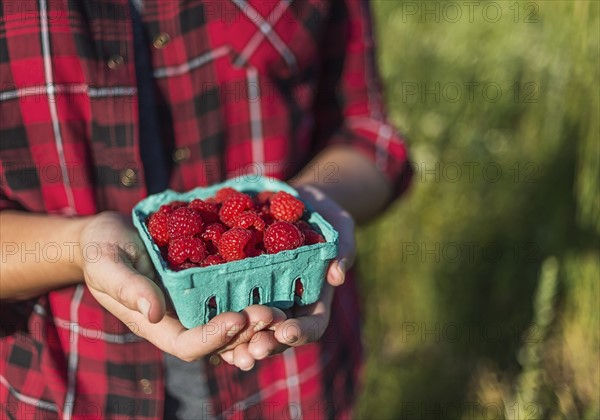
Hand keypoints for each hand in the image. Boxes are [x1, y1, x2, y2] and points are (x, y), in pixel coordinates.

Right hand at [78, 212, 281, 361]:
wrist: (113, 233)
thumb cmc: (103, 249)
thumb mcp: (107, 264)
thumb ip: (127, 287)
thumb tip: (153, 313)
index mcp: (156, 324)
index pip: (189, 345)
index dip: (215, 338)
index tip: (238, 319)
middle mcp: (180, 320)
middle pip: (219, 340)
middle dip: (247, 332)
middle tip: (272, 314)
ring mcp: (195, 305)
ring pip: (232, 324)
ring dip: (257, 320)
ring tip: (281, 307)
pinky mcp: (206, 285)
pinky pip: (232, 296)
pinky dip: (253, 295)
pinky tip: (276, 283)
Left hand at [217, 185, 355, 367]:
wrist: (293, 201)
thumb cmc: (323, 215)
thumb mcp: (338, 227)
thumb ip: (342, 248)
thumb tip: (337, 275)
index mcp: (314, 298)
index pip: (312, 325)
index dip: (301, 332)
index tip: (286, 331)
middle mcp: (287, 306)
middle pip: (278, 337)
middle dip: (266, 345)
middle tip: (253, 349)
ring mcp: (261, 299)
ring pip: (250, 331)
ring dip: (239, 344)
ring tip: (227, 351)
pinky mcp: (236, 287)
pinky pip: (226, 306)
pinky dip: (216, 318)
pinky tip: (203, 322)